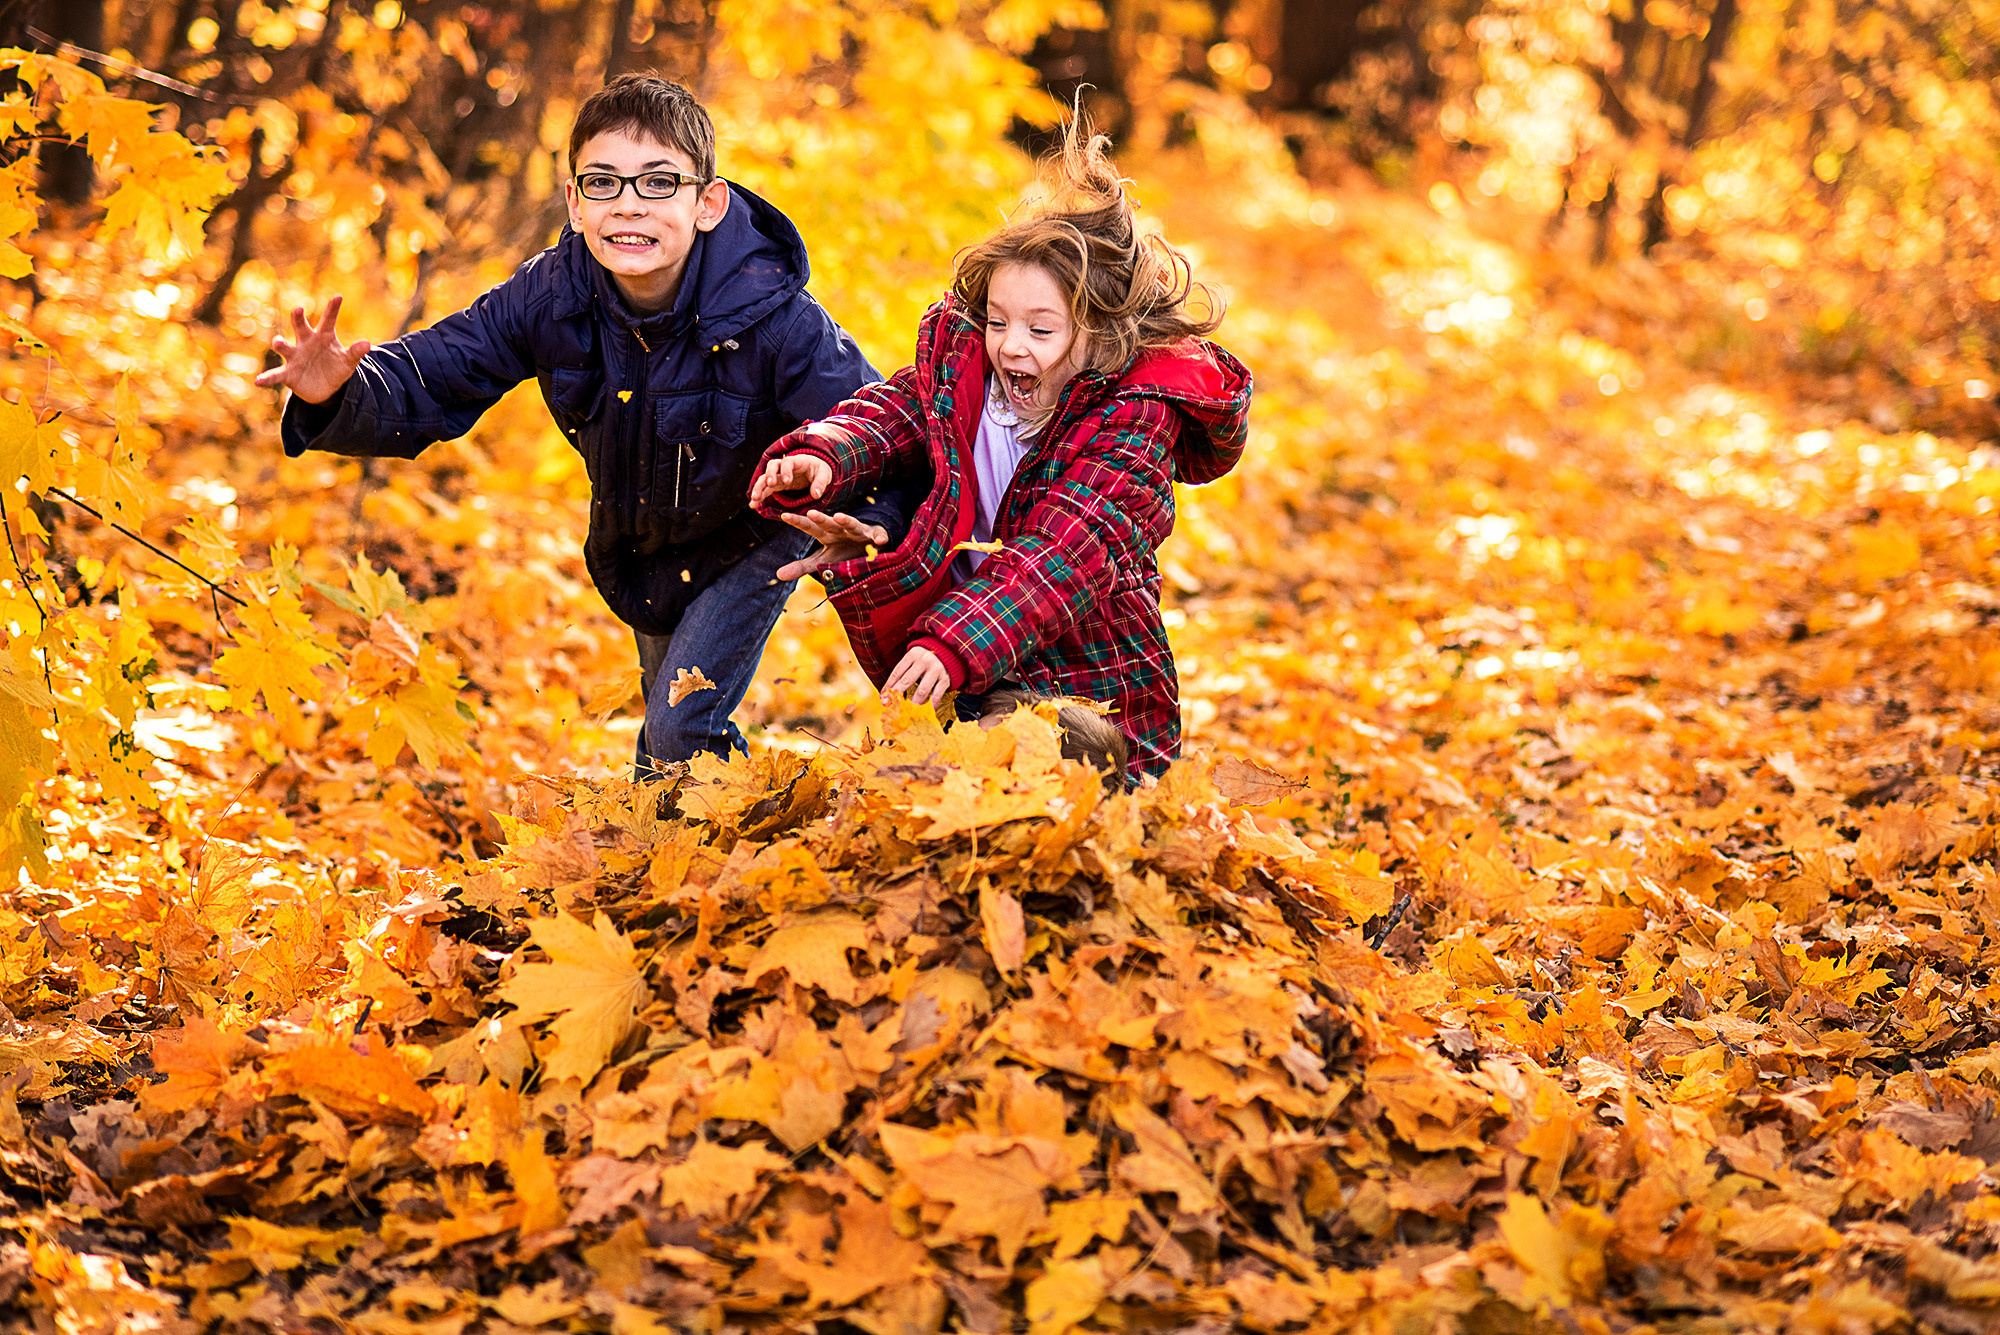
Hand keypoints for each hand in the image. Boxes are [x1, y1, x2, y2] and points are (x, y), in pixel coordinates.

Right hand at [254, 295, 371, 403]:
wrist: (326, 387)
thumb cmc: (336, 367)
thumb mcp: (348, 361)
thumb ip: (355, 352)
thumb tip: (368, 344)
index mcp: (323, 336)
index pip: (328, 320)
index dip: (333, 309)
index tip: (338, 297)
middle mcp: (305, 342)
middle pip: (300, 327)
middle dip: (298, 319)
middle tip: (298, 309)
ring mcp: (295, 357)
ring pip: (285, 347)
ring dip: (280, 344)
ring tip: (277, 342)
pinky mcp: (288, 374)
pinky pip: (276, 375)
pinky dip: (267, 378)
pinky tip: (257, 381)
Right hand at [750, 453, 833, 508]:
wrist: (814, 469)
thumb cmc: (819, 470)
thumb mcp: (824, 475)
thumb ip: (820, 483)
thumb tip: (816, 495)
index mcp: (797, 461)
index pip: (788, 462)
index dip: (786, 470)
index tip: (787, 481)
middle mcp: (784, 466)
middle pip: (772, 466)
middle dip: (769, 475)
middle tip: (769, 485)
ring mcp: (778, 475)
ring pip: (765, 478)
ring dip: (759, 488)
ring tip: (754, 501)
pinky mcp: (776, 484)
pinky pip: (765, 488)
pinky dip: (759, 496)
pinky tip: (753, 506)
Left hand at [774, 510, 889, 580]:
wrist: (869, 546)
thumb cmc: (842, 552)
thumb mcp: (822, 561)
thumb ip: (801, 566)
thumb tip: (777, 575)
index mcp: (826, 534)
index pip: (810, 527)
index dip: (798, 522)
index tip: (784, 516)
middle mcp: (841, 529)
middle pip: (829, 523)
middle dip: (821, 518)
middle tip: (811, 513)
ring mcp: (859, 531)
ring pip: (852, 525)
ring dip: (847, 521)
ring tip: (840, 517)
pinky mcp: (876, 536)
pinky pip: (878, 536)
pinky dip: (879, 537)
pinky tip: (880, 540)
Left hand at [884, 645, 949, 706]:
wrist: (946, 654)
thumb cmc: (922, 662)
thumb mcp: (911, 662)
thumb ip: (900, 675)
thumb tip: (885, 696)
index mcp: (913, 655)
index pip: (897, 672)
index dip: (889, 686)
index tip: (883, 698)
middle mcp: (924, 660)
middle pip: (907, 680)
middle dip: (897, 694)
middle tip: (891, 706)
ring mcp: (936, 669)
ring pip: (922, 690)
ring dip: (914, 702)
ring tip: (908, 710)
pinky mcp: (945, 678)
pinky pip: (937, 694)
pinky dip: (931, 703)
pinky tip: (926, 709)